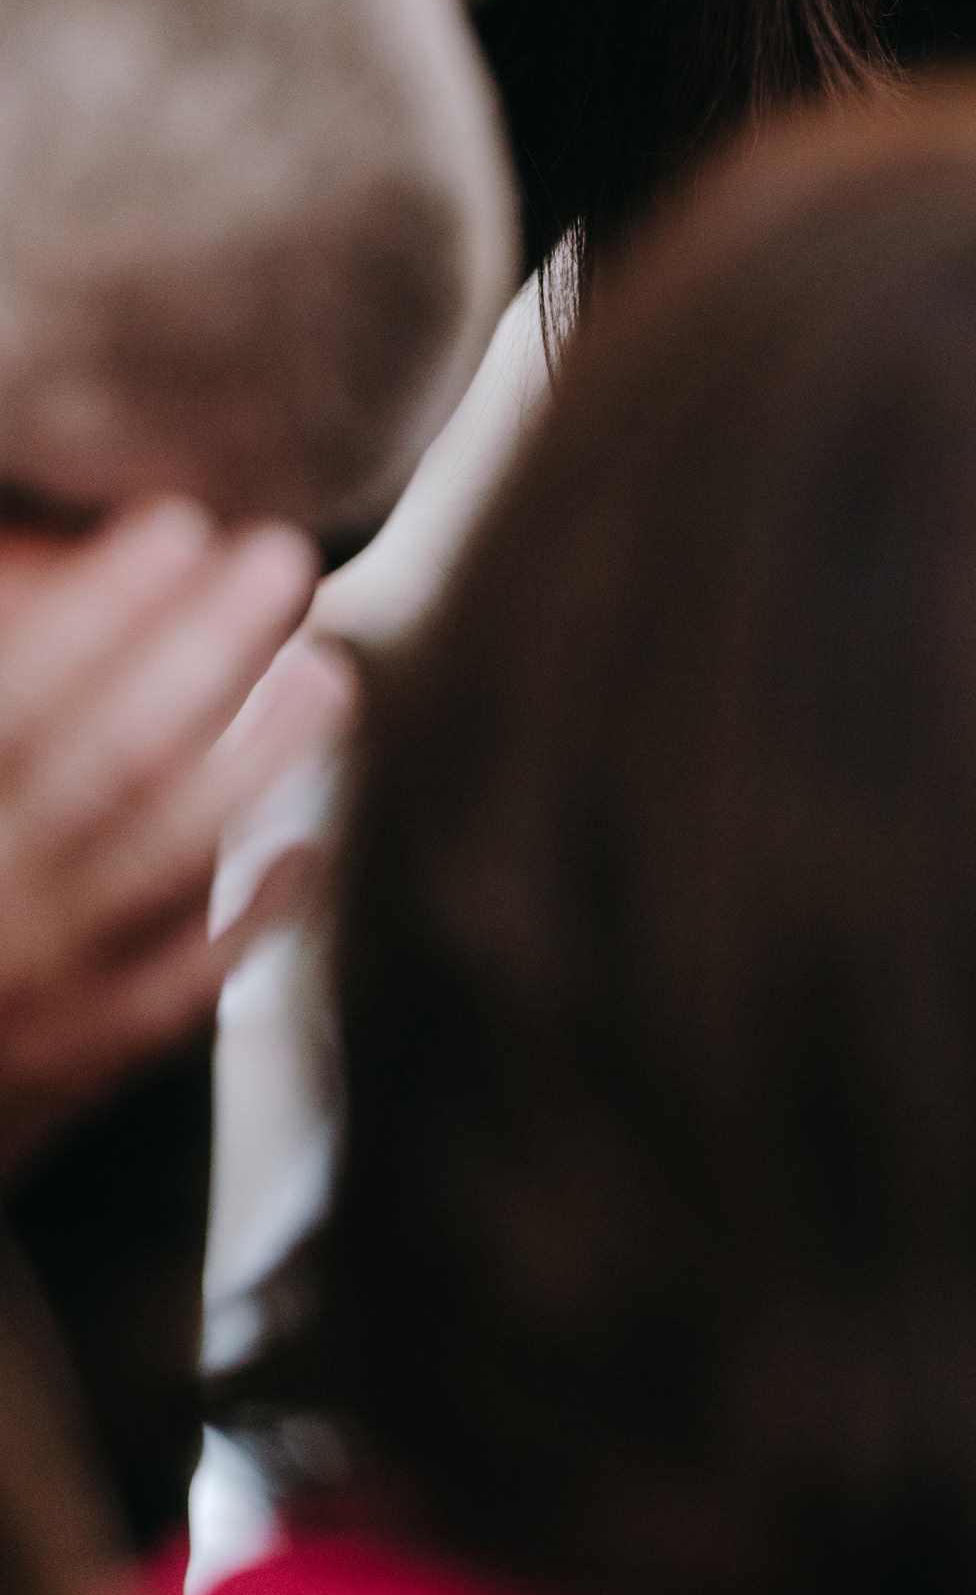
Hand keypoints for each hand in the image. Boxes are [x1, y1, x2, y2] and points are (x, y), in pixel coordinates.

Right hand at [0, 504, 350, 1175]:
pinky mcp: (65, 1069)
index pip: (18, 701)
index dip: (100, 609)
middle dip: (205, 652)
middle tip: (281, 559)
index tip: (177, 525)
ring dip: (260, 761)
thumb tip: (15, 573)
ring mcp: (27, 992)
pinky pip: (177, 993)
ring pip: (163, 863)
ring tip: (326, 672)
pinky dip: (251, 920)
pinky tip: (311, 845)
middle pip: (112, 761)